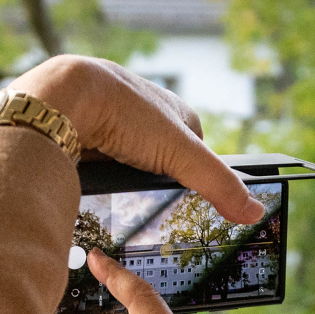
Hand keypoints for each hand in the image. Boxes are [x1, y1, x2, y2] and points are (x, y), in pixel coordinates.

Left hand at [10, 56, 263, 224]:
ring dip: (124, 184)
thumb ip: (217, 183)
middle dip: (156, 185)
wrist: (59, 100)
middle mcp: (141, 114)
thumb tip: (255, 211)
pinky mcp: (82, 137)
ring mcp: (109, 125)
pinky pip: (96, 167)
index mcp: (172, 111)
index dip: (198, 178)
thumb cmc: (123, 111)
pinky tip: (94, 193)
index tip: (197, 206)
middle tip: (154, 213)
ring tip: (120, 208)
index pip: (197, 151)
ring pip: (126, 165)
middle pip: (159, 161)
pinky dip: (98, 180)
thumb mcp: (179, 152)